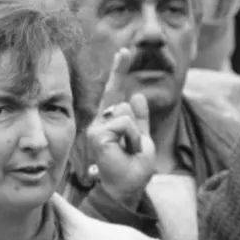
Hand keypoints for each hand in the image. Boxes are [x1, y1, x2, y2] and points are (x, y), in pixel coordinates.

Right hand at [86, 49, 156, 208]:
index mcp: (111, 122)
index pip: (116, 91)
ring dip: (136, 134)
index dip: (120, 70)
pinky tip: (124, 151)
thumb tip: (137, 95)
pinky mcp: (96, 134)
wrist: (127, 188)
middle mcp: (100, 122)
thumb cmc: (133, 168)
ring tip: (129, 151)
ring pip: (126, 112)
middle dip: (137, 125)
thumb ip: (140, 120)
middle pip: (122, 100)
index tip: (125, 50)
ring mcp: (96, 128)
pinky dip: (132, 138)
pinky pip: (124, 123)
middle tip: (132, 149)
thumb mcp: (143, 140)